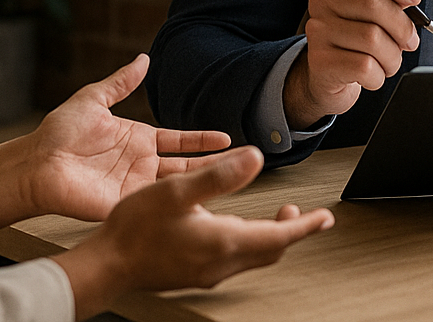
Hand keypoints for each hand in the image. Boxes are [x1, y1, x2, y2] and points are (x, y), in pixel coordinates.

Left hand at [0, 54, 230, 231]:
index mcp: (137, 139)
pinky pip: (159, 206)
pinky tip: (203, 209)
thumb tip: (143, 59)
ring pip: (179, 186)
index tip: (228, 138)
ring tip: (234, 184)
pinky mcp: (126, 205)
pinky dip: (180, 208)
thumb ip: (121, 81)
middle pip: (188, 165)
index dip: (203, 140)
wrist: (36, 164)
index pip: (180, 140)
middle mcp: (141, 164)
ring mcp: (136, 186)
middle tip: (247, 162)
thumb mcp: (93, 99)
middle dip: (216, 164)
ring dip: (205, 185)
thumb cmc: (59, 132)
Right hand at [57, 145, 333, 319]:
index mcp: (224, 241)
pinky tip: (236, 230)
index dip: (306, 225)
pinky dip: (248, 243)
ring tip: (277, 218)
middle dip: (292, 231)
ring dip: (270, 237)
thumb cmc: (135, 228)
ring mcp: (207, 272)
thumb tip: (256, 158)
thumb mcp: (177, 190)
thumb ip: (219, 176)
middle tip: (304, 215)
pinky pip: (234, 260)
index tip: (325, 218)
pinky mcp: (194, 274)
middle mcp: (221, 263)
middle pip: (271, 250)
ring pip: (253, 257)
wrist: (107, 266)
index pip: (280, 236)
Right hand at [282, 0, 422, 128]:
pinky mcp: (319, 60)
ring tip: (390, 61)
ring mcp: (318, 30)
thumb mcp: (382, 8)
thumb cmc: (360, 36)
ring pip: (372, 39)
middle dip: (402, 27)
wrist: (333, 75)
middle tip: (411, 40)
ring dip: (393, 56)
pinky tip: (374, 73)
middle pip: (373, 3)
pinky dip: (380, 75)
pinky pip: (364, 66)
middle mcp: (322, 0)